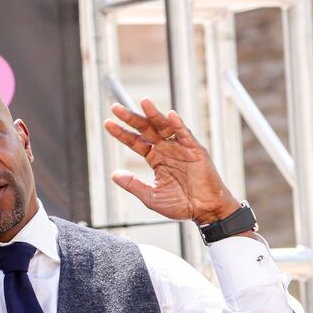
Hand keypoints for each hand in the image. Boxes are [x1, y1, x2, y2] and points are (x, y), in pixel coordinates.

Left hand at [103, 98, 240, 224]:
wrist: (204, 210)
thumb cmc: (180, 204)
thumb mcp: (151, 197)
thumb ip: (133, 185)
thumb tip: (114, 175)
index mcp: (155, 158)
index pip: (135, 142)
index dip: (122, 133)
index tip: (107, 124)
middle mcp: (166, 149)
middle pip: (146, 129)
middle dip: (132, 118)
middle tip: (116, 108)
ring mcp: (180, 148)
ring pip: (164, 126)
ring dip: (154, 114)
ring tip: (143, 102)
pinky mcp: (196, 150)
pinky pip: (186, 134)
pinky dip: (178, 124)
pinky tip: (170, 115)